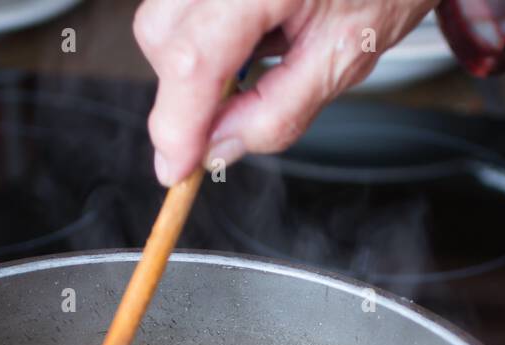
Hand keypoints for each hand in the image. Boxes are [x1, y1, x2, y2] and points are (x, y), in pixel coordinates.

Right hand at [134, 0, 436, 184]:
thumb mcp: (342, 59)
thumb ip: (277, 112)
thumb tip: (218, 149)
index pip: (193, 58)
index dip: (176, 124)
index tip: (176, 168)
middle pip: (161, 36)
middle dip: (184, 90)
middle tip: (232, 114)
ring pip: (163, 20)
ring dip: (194, 60)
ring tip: (256, 58)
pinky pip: (180, 6)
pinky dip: (202, 35)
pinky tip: (247, 36)